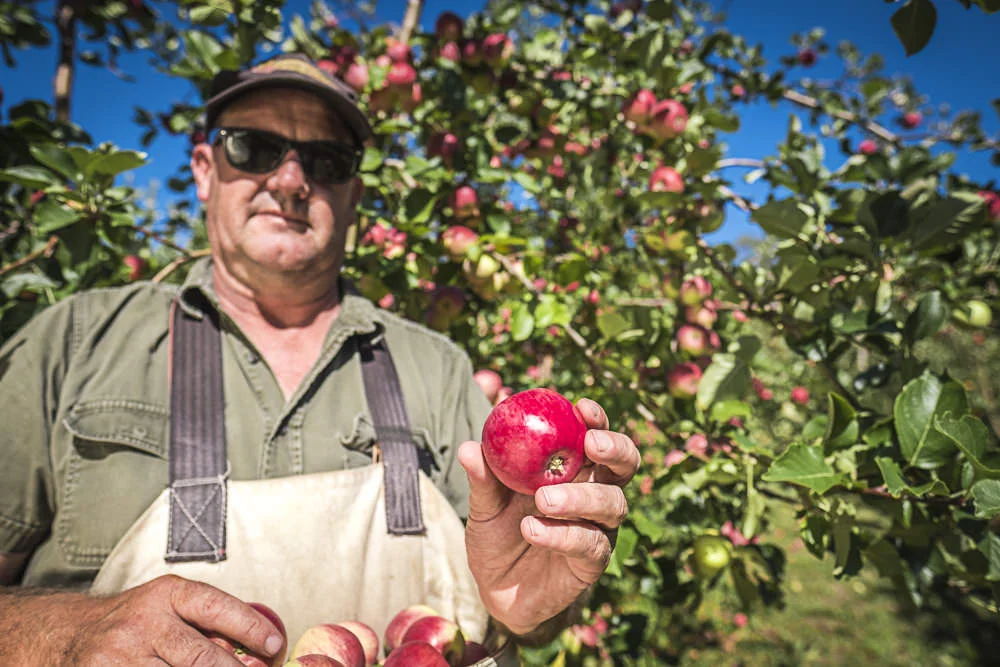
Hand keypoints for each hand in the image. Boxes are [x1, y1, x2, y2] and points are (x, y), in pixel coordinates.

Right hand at [65, 574, 284, 665]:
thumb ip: (209, 624)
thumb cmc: (135, 621)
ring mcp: (121, 657)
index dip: (249, 626)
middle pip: (200, 657)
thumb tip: (254, 653)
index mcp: (166, 595)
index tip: (274, 644)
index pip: (215, 607)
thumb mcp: (170, 608)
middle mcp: (143, 623)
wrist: (70, 634)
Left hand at [459, 397, 639, 635]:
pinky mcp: (592, 562)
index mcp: (574, 469)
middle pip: (625, 464)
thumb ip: (482, 478)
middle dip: (615, 449)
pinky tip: (532, 529)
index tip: (581, 407)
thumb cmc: (497, 534)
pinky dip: (562, 534)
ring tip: (543, 500)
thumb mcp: (484, 505)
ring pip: (612, 504)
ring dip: (581, 497)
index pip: (596, 435)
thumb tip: (468, 447)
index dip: (597, 419)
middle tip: (590, 445)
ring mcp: (598, 528)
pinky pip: (590, 543)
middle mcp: (594, 493)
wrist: (496, 589)